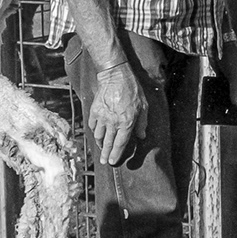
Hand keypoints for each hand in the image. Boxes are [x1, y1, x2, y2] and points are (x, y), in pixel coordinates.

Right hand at [86, 54, 149, 169]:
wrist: (115, 75)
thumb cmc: (132, 89)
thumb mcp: (144, 106)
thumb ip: (142, 123)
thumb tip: (141, 136)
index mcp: (126, 122)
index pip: (120, 143)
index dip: (116, 154)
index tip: (113, 161)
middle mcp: (113, 122)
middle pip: (108, 143)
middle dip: (105, 154)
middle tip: (104, 162)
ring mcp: (102, 117)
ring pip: (98, 136)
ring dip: (100, 144)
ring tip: (101, 149)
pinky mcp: (94, 111)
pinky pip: (92, 126)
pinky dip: (94, 132)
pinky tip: (97, 134)